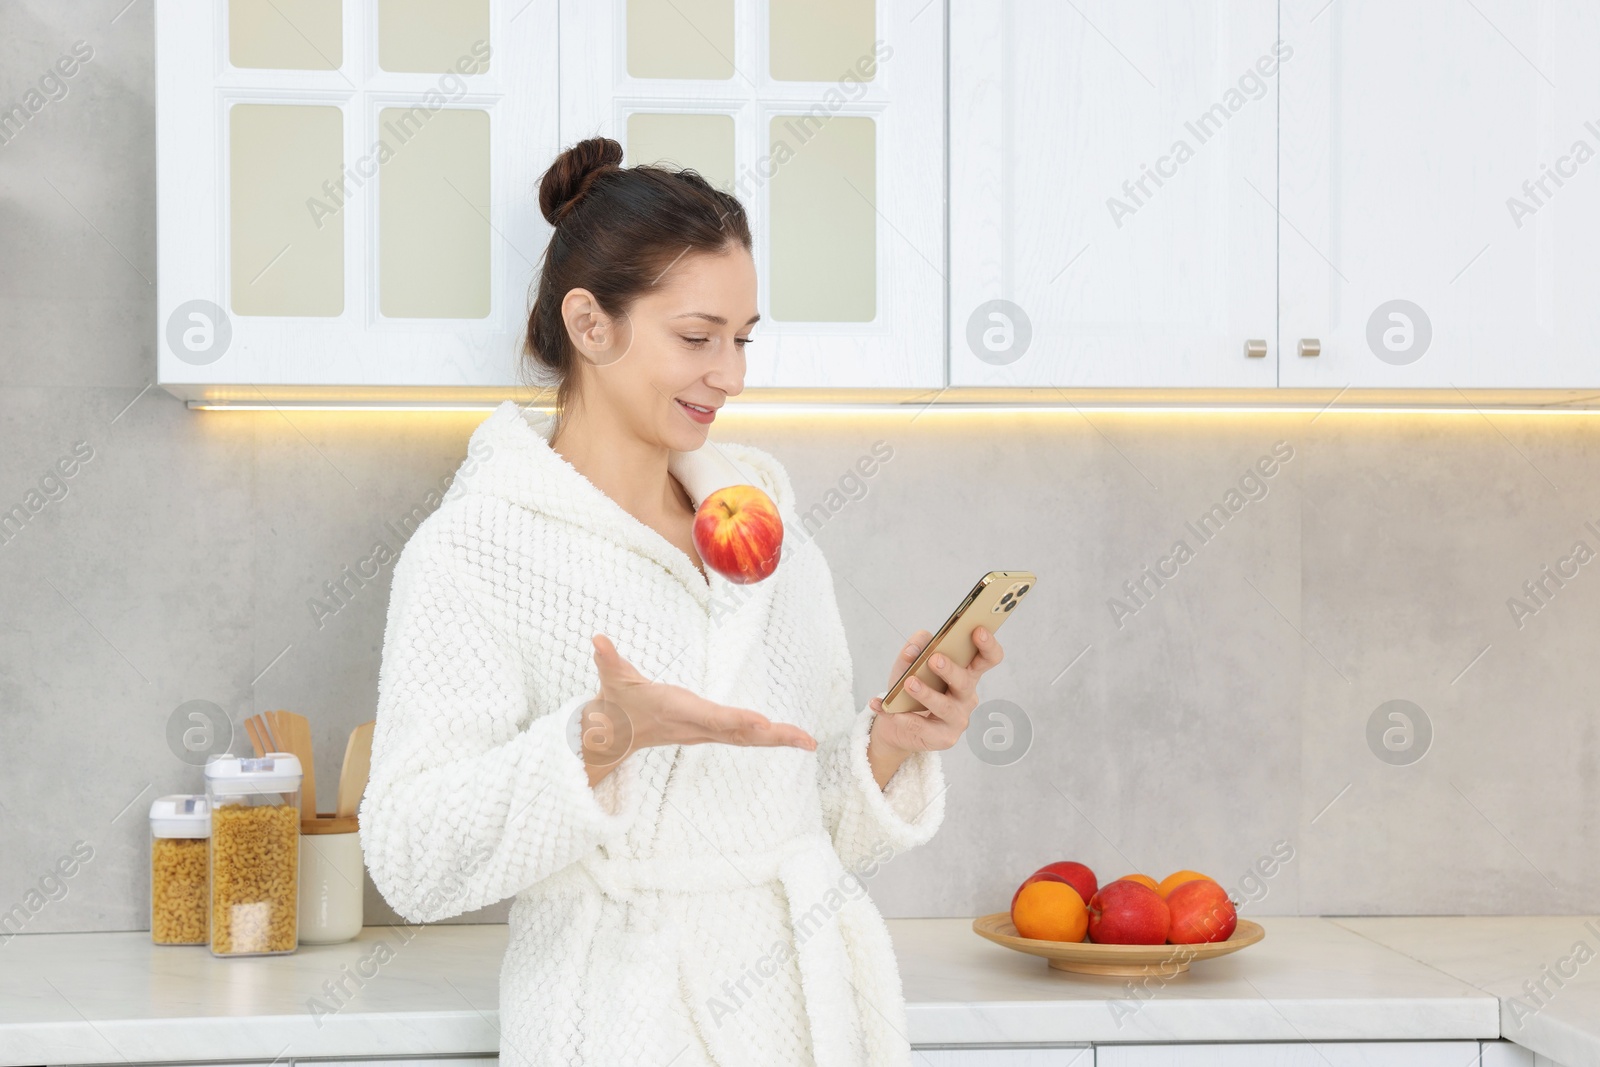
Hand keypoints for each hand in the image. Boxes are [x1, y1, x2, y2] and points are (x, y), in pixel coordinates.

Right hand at [579, 633, 816, 786]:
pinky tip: (790, 738)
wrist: (615, 736)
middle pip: (741, 734)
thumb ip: (607, 659)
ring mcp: (706, 733)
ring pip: (747, 738)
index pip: (713, 717)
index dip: (737, 720)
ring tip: (809, 742)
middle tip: (805, 740)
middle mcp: (698, 726)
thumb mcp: (611, 678)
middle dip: (773, 737)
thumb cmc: (619, 702)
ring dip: (778, 740)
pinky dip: (769, 737)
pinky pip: (745, 736)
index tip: (762, 722)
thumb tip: (598, 640)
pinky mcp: (710, 732)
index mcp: (680, 711)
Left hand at [865, 626, 1005, 784]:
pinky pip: (923, 727)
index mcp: (966, 672)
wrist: (896, 722)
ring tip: (909, 683)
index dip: (988, 645)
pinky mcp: (944, 738)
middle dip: (951, 670)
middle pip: (965, 682)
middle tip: (934, 659)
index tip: (978, 630)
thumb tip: (913, 648)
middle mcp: (966, 695)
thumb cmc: (911, 687)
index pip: (988, 658)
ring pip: (945, 706)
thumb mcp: (909, 663)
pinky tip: (884, 707)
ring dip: (926, 694)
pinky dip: (902, 717)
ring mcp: (958, 718)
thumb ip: (914, 649)